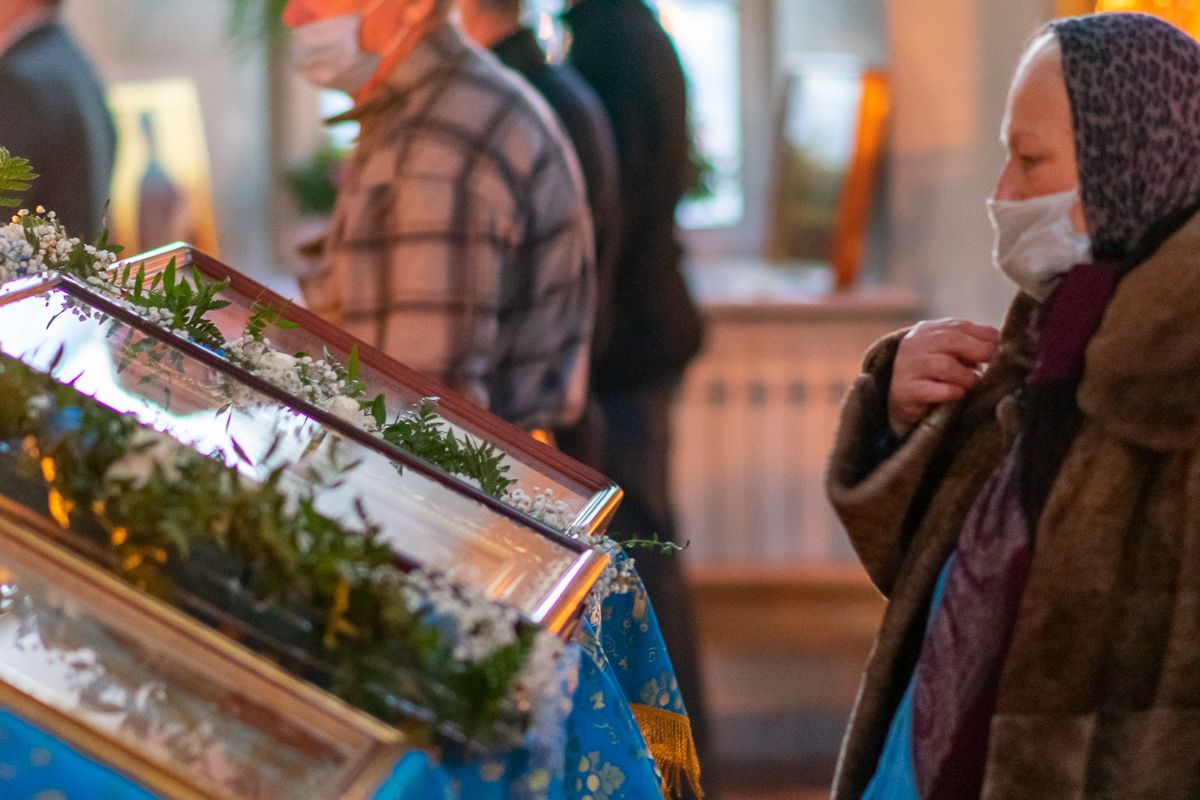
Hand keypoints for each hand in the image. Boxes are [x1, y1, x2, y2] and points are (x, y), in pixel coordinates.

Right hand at [888, 319, 1000, 436]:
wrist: (902, 402)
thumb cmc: (934, 376)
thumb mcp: (950, 355)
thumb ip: (970, 346)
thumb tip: (1003, 344)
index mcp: (927, 330)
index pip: (959, 326)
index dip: (984, 337)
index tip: (1001, 349)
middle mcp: (914, 344)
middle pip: (952, 341)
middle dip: (979, 352)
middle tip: (994, 366)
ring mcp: (906, 366)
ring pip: (944, 366)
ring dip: (966, 376)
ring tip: (971, 384)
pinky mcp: (904, 390)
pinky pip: (934, 390)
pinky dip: (952, 392)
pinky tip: (958, 394)